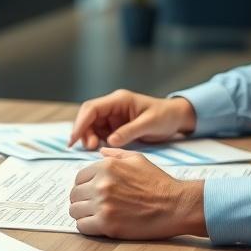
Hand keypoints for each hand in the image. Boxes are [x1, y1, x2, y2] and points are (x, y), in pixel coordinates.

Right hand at [68, 89, 196, 149]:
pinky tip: (99, 149)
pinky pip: (100, 133)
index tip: (74, 138)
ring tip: (94, 149)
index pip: (92, 108)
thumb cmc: (165, 116)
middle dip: (83, 131)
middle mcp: (112, 107)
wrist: (175, 118)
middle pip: (88, 117)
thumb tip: (109, 141)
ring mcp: (113, 117)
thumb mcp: (149, 123)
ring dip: (89, 137)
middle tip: (89, 147)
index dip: (81, 122)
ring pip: (91, 126)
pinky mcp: (115, 127)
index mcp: (119, 100)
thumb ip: (129, 131)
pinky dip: (96, 141)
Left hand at [68, 148, 205, 238]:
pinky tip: (99, 225)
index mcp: (106, 166)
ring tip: (96, 215)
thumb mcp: (137, 159)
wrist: (176, 206)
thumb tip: (100, 150)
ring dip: (83, 214)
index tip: (92, 193)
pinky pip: (82, 226)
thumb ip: (115, 154)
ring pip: (75, 211)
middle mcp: (101, 184)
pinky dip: (88, 227)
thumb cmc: (158, 182)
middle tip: (94, 206)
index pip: (79, 178)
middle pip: (74, 194)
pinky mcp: (107, 224)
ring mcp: (103, 205)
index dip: (85, 186)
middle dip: (82, 200)